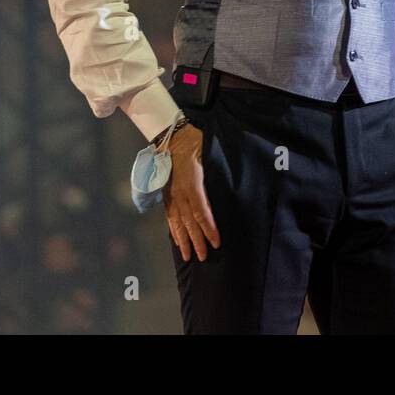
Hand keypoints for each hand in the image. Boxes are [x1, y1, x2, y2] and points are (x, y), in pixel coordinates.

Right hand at [162, 124, 220, 262]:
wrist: (172, 136)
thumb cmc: (195, 143)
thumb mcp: (208, 156)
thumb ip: (214, 176)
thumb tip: (228, 193)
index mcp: (192, 185)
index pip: (201, 212)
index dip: (209, 229)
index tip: (217, 242)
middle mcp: (180, 193)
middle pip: (189, 222)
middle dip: (197, 241)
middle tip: (204, 257)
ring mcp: (171, 195)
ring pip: (178, 222)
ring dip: (184, 240)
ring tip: (188, 256)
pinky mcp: (167, 194)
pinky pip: (169, 216)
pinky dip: (173, 229)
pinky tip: (177, 240)